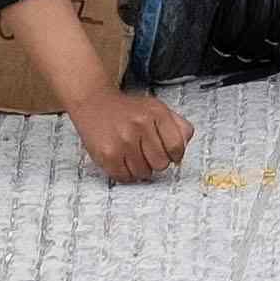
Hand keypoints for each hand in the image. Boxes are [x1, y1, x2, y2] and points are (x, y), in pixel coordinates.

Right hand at [68, 84, 192, 186]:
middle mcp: (140, 125)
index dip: (175, 155)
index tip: (169, 154)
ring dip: (141, 168)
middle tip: (147, 152)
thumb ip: (178, 125)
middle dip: (156, 161)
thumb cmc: (128, 110)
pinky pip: (125, 177)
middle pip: (161, 163)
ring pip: (144, 173)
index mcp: (156, 112)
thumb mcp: (157, 108)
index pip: (176, 147)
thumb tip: (184, 146)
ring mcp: (123, 140)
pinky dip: (126, 174)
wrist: (94, 103)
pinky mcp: (108, 154)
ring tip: (133, 154)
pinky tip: (123, 160)